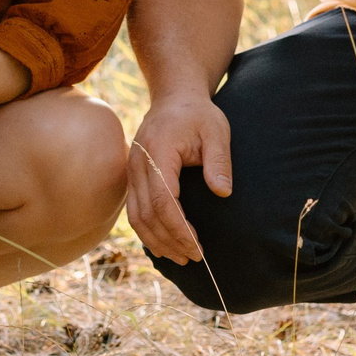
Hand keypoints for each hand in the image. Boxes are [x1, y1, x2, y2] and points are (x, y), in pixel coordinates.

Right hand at [125, 94, 232, 264]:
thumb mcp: (216, 131)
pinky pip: (134, 210)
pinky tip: (164, 244)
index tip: (198, 246)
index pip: (163, 200)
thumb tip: (223, 192)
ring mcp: (132, 171)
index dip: (178, 228)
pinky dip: (147, 231)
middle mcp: (138, 163)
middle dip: (170, 241)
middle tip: (195, 257)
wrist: (174, 97)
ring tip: (181, 257)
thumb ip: (219, 160)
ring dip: (157, 241)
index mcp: (158, 152)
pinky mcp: (133, 177)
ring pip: (136, 217)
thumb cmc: (198, 114)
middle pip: (147, 214)